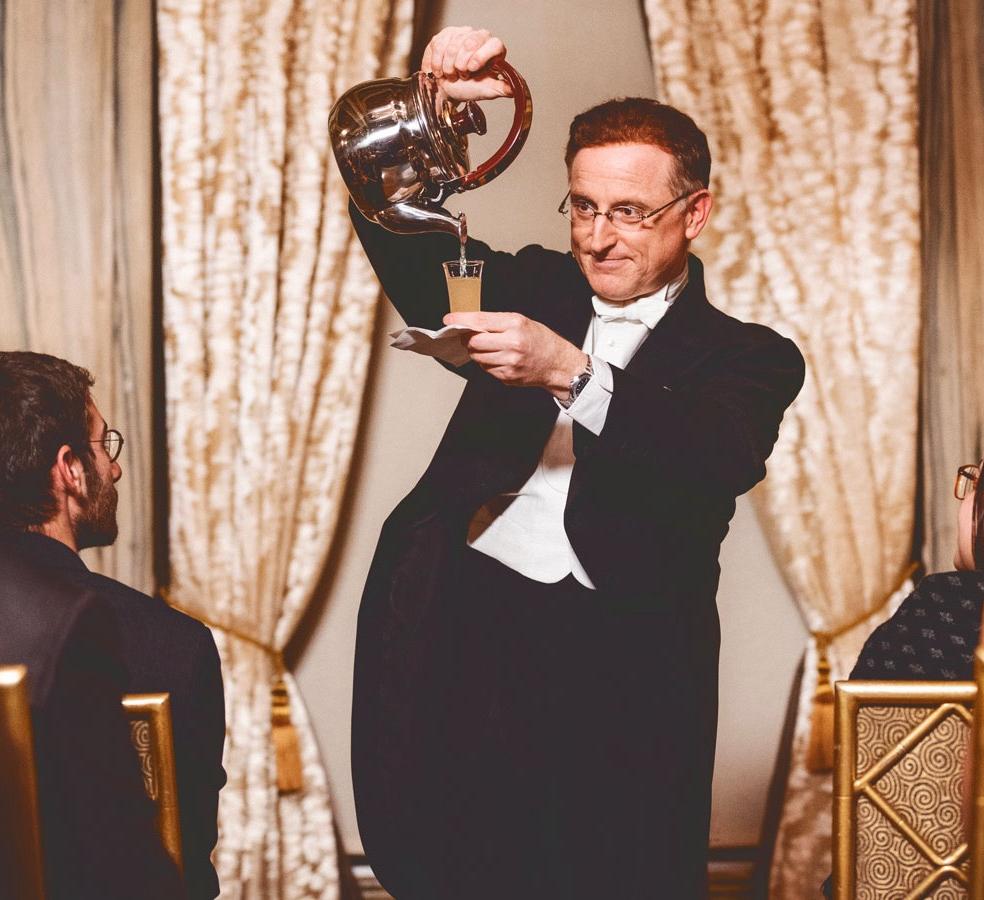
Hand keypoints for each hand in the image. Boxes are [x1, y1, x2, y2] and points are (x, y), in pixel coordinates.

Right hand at [421, 27, 512, 101]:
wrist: (447, 89)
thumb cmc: (468, 88)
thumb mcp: (486, 90)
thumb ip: (501, 88)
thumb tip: (514, 89)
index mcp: (494, 49)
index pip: (494, 44)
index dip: (481, 56)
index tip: (472, 69)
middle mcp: (480, 37)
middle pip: (471, 41)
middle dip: (462, 63)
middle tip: (462, 75)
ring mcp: (463, 33)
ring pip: (454, 44)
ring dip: (450, 66)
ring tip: (452, 74)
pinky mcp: (446, 34)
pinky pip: (440, 44)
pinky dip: (438, 62)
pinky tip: (440, 70)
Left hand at [444, 311, 587, 397]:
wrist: (557, 364)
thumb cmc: (540, 340)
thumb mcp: (521, 322)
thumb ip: (496, 322)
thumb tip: (469, 323)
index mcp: (515, 325)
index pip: (480, 321)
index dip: (460, 320)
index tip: (448, 319)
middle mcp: (512, 344)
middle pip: (473, 342)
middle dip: (466, 338)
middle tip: (468, 335)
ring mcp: (509, 363)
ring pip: (477, 357)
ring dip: (476, 351)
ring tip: (488, 347)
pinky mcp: (507, 377)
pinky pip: (485, 368)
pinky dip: (486, 362)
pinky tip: (497, 358)